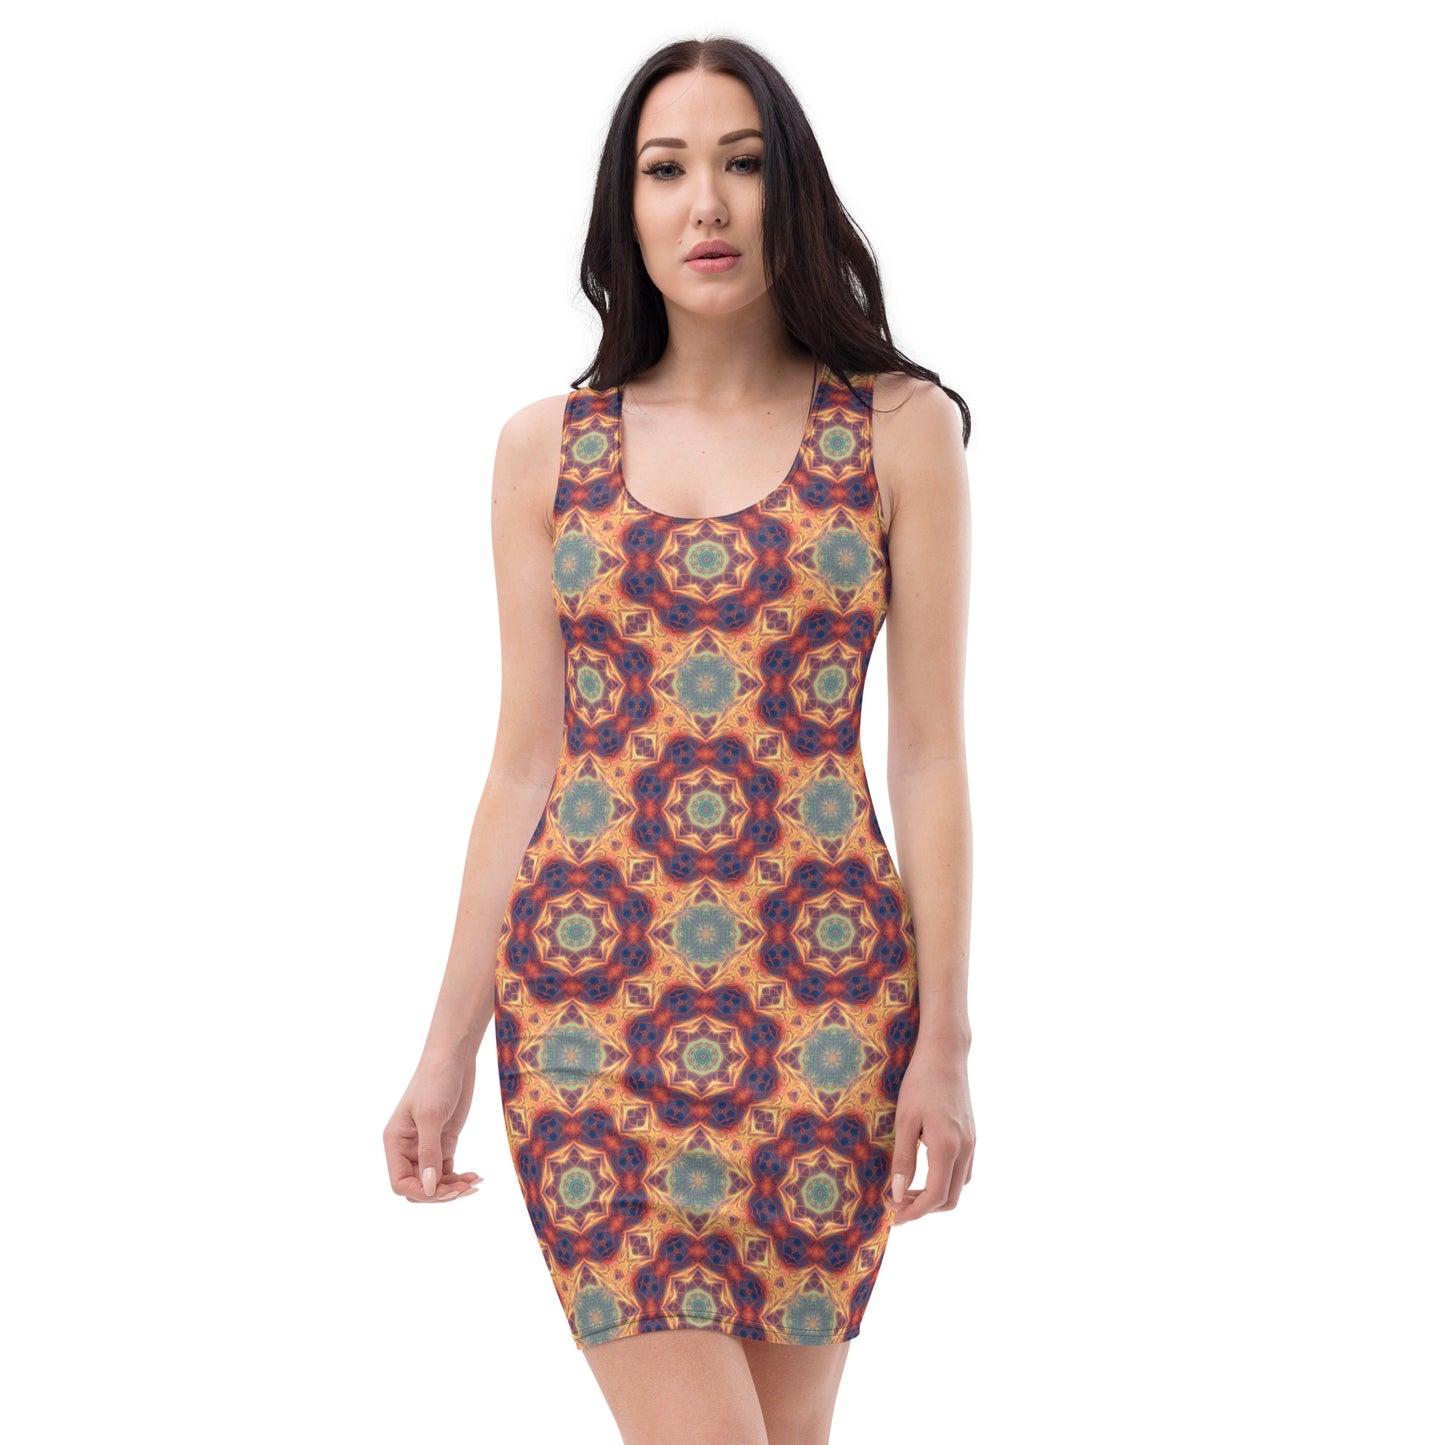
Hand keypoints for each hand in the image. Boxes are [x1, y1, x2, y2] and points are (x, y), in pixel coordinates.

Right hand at [383, 1050, 483, 1202]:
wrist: (453, 1057)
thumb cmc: (435, 1081)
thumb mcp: (431, 1116)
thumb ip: (429, 1153)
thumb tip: (428, 1189)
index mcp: (395, 1142)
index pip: (399, 1182)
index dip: (420, 1192)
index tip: (443, 1190)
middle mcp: (407, 1148)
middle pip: (418, 1186)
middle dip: (439, 1192)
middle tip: (465, 1188)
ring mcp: (427, 1146)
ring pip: (435, 1182)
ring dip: (453, 1188)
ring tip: (475, 1183)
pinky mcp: (444, 1141)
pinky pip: (448, 1170)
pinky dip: (460, 1177)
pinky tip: (477, 1177)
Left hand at [885, 1034, 974, 1223]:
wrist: (946, 1054)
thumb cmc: (920, 1082)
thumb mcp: (904, 1120)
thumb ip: (903, 1159)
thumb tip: (898, 1194)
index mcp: (948, 1147)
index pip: (936, 1196)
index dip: (914, 1212)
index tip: (893, 1216)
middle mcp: (965, 1149)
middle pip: (950, 1198)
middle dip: (924, 1208)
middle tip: (896, 1204)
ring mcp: (972, 1142)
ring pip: (959, 1185)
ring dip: (935, 1195)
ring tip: (907, 1190)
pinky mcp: (971, 1135)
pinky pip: (963, 1170)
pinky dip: (945, 1180)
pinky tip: (924, 1172)